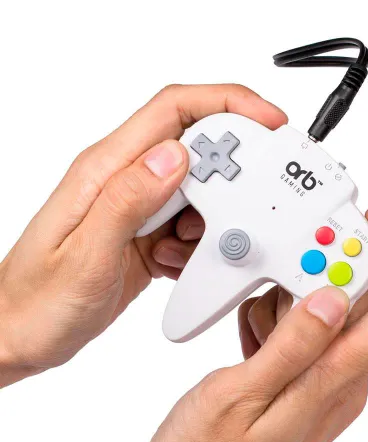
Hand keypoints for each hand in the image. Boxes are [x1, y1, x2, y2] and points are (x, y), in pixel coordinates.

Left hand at [0, 84, 286, 385]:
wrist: (22, 333)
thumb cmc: (40, 301)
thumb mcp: (85, 255)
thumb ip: (128, 200)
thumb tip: (175, 156)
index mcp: (106, 171)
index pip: (174, 110)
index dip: (227, 104)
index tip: (266, 120)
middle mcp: (125, 180)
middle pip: (196, 148)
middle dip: (229, 174)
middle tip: (238, 209)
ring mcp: (138, 207)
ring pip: (199, 191)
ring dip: (210, 220)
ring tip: (180, 251)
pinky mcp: (146, 231)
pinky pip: (190, 224)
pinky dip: (197, 244)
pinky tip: (171, 265)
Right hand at [143, 208, 367, 441]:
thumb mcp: (241, 397)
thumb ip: (292, 346)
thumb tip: (333, 297)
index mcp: (335, 378)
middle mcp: (339, 377)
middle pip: (361, 297)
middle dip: (321, 271)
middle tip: (276, 274)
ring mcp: (320, 378)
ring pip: (324, 308)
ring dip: (288, 301)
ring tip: (253, 333)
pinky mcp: (300, 378)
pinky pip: (301, 327)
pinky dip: (276, 318)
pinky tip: (250, 342)